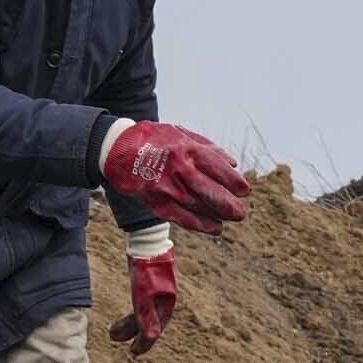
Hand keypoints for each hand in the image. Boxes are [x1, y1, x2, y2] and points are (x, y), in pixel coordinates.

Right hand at [99, 119, 252, 234]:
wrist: (117, 150)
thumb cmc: (154, 139)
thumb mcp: (181, 133)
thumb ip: (207, 147)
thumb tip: (232, 163)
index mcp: (186, 149)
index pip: (215, 167)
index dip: (232, 181)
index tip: (245, 190)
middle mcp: (177, 169)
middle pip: (208, 190)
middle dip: (228, 204)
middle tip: (241, 213)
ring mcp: (165, 187)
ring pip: (196, 206)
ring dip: (216, 215)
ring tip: (230, 220)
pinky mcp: (155, 201)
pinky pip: (180, 217)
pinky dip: (199, 224)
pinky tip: (214, 228)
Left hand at [111, 243, 178, 357]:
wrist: (146, 240)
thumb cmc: (146, 267)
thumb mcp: (144, 293)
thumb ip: (146, 315)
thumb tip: (151, 338)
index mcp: (166, 304)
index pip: (155, 329)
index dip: (144, 343)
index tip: (134, 353)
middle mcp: (163, 299)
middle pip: (148, 322)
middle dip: (133, 334)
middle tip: (119, 343)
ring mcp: (156, 291)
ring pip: (142, 313)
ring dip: (129, 324)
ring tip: (113, 332)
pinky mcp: (147, 283)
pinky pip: (140, 303)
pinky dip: (132, 311)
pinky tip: (125, 313)